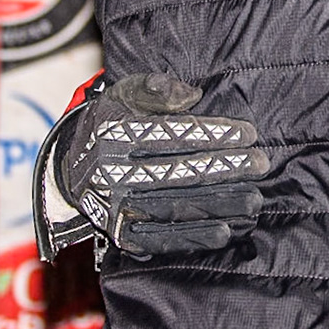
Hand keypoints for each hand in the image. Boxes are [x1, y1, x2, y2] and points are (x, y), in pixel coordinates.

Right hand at [37, 73, 270, 260]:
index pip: (171, 135)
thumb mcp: (123, 94)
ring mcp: (115, 207)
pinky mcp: (118, 234)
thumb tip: (193, 96)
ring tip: (253, 200)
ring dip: (217, 205)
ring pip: (173, 207)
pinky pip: (159, 239)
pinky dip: (192, 237)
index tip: (248, 134)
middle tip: (261, 164)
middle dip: (224, 168)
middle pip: (176, 172)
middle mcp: (113, 172)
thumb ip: (156, 89)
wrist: (67, 168)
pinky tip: (224, 232)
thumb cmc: (109, 123)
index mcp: (116, 134)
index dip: (213, 134)